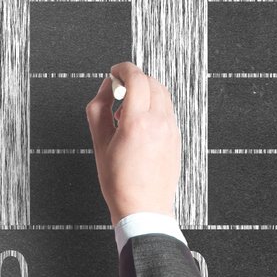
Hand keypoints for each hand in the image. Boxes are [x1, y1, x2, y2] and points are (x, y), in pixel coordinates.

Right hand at [84, 61, 179, 223]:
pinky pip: (167, 110)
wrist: (143, 208)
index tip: (115, 72)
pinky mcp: (176, 137)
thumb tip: (106, 88)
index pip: (136, 78)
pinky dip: (154, 106)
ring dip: (145, 91)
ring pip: (162, 94)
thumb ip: (99, 109)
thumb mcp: (99, 144)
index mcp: (137, 122)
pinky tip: (140, 123)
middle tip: (118, 89)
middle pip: (151, 82)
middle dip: (134, 79)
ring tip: (128, 109)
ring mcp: (171, 129)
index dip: (123, 69)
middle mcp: (158, 122)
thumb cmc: (120, 183)